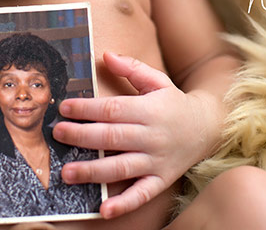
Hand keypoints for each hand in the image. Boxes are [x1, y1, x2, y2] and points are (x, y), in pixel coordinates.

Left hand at [53, 52, 219, 219]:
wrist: (208, 128)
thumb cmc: (173, 103)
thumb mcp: (156, 81)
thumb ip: (131, 68)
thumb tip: (106, 55)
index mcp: (149, 110)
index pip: (113, 110)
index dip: (87, 109)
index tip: (64, 108)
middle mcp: (152, 136)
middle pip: (112, 137)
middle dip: (82, 137)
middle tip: (57, 135)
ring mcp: (156, 160)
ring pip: (122, 168)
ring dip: (93, 172)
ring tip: (68, 173)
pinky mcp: (161, 180)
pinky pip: (142, 194)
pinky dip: (124, 204)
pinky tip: (104, 210)